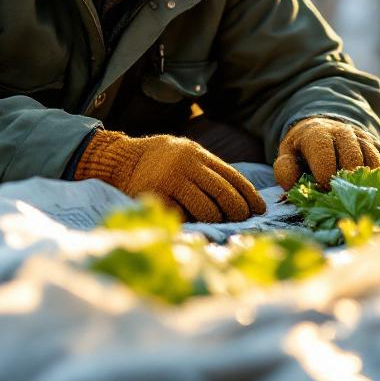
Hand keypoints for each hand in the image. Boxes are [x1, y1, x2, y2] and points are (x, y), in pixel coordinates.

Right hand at [73, 131, 265, 222]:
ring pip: (207, 209)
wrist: (119, 160)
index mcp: (197, 153)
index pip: (232, 176)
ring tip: (216, 223)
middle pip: (224, 193)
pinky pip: (184, 217)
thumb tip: (241, 199)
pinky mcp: (157, 197)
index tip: (260, 210)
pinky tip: (195, 226)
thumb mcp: (185, 156)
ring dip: (216, 221)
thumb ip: (207, 171)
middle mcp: (187, 164)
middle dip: (238, 211)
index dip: (249, 195)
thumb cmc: (160, 162)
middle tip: (242, 221)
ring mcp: (171, 180)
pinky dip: (193, 224)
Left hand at [273, 117, 379, 189]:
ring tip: (361, 196)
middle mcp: (343, 132)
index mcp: (317, 134)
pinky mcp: (376, 144)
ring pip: (372, 158)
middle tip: (344, 197)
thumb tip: (294, 186)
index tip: (323, 190)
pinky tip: (377, 189)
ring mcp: (362, 137)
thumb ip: (286, 170)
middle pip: (353, 158)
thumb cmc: (303, 150)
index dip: (325, 177)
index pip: (325, 156)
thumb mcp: (287, 156)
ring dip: (368, 181)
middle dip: (349, 181)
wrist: (322, 129)